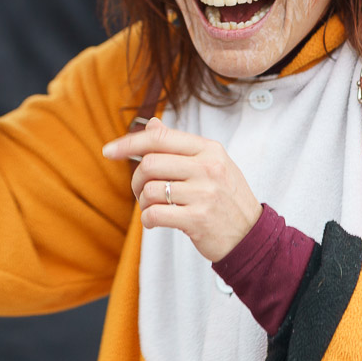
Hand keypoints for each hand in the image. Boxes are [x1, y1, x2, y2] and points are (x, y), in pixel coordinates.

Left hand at [101, 117, 261, 261]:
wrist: (252, 236)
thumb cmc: (226, 198)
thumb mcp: (211, 164)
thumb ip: (180, 146)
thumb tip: (151, 123)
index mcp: (209, 150)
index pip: (160, 137)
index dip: (129, 143)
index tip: (109, 151)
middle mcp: (208, 167)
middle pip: (150, 163)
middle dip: (136, 180)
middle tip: (140, 193)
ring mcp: (205, 193)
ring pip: (150, 190)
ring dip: (143, 203)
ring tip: (153, 209)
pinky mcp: (199, 219)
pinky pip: (155, 214)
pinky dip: (148, 219)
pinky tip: (155, 222)